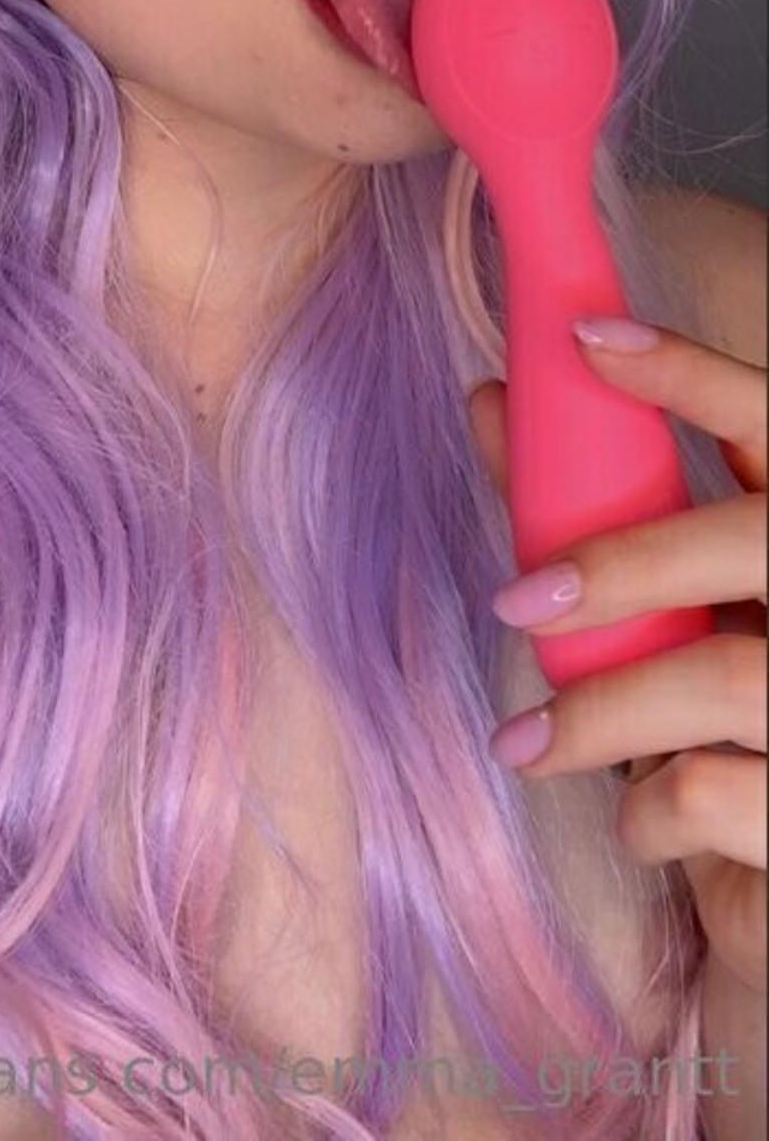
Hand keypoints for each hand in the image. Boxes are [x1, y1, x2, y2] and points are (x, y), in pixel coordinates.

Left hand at [467, 320, 766, 997]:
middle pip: (759, 539)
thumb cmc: (716, 735)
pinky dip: (647, 810)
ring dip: (600, 712)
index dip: (693, 375)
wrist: (765, 893)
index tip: (587, 337)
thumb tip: (490, 401)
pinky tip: (638, 821)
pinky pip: (717, 792)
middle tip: (515, 602)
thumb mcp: (662, 626)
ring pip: (725, 672)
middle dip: (627, 561)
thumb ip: (598, 523)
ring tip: (529, 745)